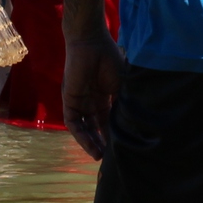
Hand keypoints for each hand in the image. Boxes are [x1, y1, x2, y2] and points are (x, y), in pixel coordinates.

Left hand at [62, 35, 121, 160]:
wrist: (91, 44)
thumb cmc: (109, 60)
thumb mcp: (121, 86)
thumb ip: (123, 104)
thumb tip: (134, 125)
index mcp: (104, 96)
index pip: (107, 121)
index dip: (113, 134)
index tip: (122, 148)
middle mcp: (90, 101)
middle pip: (95, 127)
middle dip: (102, 142)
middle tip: (110, 158)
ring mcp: (79, 101)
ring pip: (84, 128)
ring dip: (91, 143)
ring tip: (100, 156)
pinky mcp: (69, 100)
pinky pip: (73, 122)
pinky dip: (81, 135)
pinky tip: (91, 146)